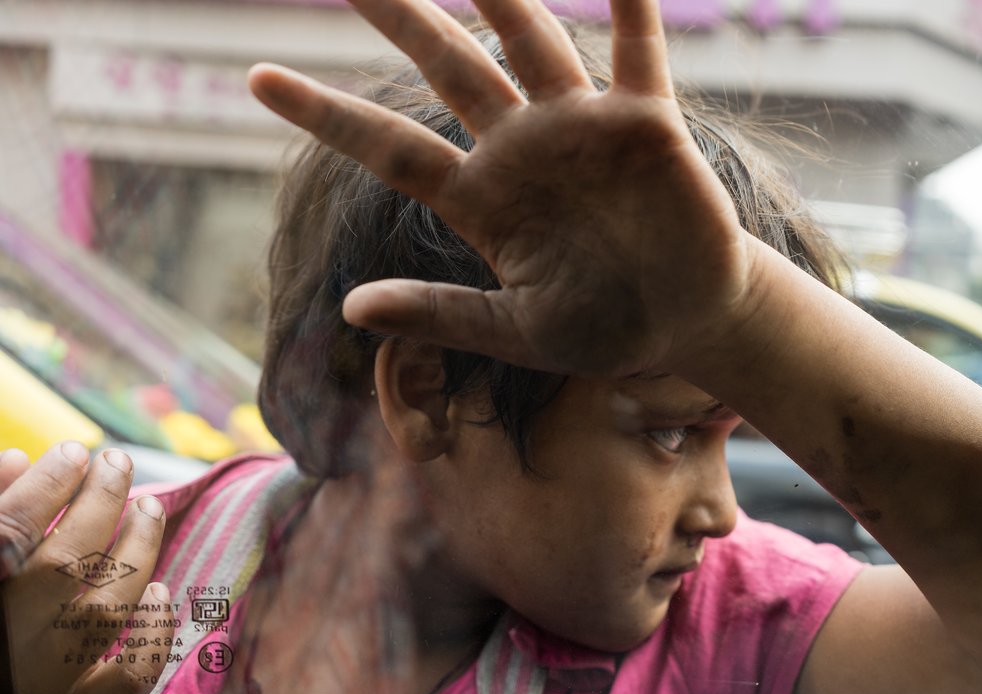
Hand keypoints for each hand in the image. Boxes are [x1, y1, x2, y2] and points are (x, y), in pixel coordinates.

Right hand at [0, 444, 171, 693]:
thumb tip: (17, 459)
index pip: (15, 525)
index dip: (50, 481)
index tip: (75, 452)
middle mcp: (11, 634)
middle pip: (66, 558)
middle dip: (100, 501)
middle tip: (118, 462)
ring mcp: (45, 677)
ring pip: (108, 607)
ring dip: (137, 550)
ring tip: (149, 508)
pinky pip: (125, 678)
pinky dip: (151, 636)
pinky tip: (160, 596)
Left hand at [247, 0, 756, 377]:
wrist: (684, 323)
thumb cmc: (601, 330)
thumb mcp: (514, 332)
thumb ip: (441, 312)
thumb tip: (351, 309)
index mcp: (482, 199)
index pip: (391, 148)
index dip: (326, 113)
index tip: (256, 78)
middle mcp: (521, 149)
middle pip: (447, 66)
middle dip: (398, 13)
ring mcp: (581, 128)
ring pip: (529, 39)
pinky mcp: (646, 124)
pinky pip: (636, 52)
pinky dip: (628, 6)